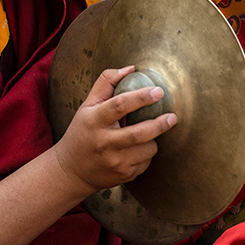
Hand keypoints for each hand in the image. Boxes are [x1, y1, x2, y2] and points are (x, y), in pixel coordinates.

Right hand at [53, 66, 176, 196]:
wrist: (72, 170)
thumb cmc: (82, 131)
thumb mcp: (88, 105)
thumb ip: (106, 83)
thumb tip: (131, 69)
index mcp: (94, 120)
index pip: (119, 105)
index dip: (141, 97)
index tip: (158, 91)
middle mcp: (104, 142)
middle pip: (139, 133)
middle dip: (159, 124)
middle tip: (172, 116)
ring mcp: (114, 162)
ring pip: (147, 149)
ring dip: (153, 139)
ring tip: (146, 133)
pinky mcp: (123, 176)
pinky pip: (146, 162)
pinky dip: (146, 153)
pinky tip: (136, 149)